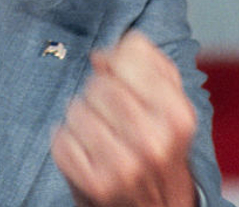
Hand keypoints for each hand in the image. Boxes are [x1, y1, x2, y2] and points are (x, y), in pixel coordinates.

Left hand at [50, 31, 197, 206]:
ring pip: (76, 108)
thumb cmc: (158, 153)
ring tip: (101, 134)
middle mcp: (153, 142)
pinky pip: (60, 137)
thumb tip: (102, 54)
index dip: (119, 64)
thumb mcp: (169, 108)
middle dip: (100, 93)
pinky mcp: (93, 183)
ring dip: (81, 117)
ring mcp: (122, 166)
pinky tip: (87, 151)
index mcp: (177, 116)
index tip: (123, 78)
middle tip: (112, 115)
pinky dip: (67, 141)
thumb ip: (147, 68)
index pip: (129, 56)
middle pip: (99, 84)